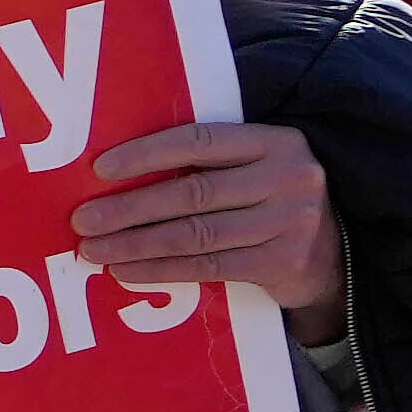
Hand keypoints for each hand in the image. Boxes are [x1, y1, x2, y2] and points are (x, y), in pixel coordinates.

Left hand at [73, 119, 340, 327]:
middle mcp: (289, 176)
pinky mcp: (284, 261)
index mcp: (276, 141)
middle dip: (129, 208)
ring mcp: (291, 221)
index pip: (200, 140)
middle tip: (81, 221)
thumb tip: (112, 171)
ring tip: (93, 250)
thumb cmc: (268, 202)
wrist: (330, 255)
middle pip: (192, 193)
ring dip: (135, 244)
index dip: (147, 154)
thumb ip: (207, 163)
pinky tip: (125, 271)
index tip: (99, 170)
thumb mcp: (253, 169)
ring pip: (196, 234)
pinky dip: (160, 271)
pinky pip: (208, 266)